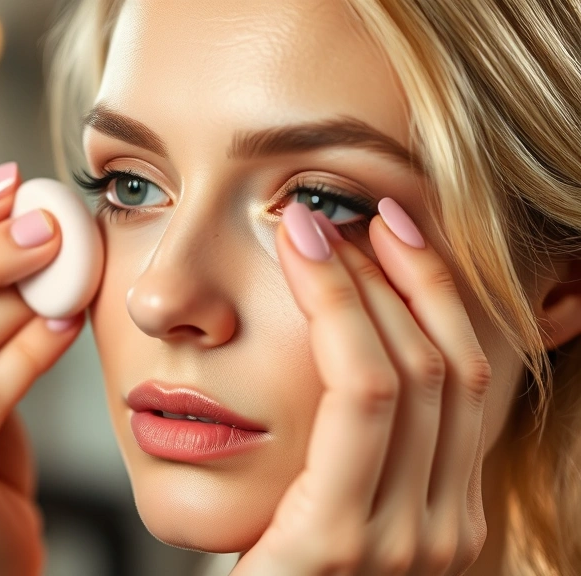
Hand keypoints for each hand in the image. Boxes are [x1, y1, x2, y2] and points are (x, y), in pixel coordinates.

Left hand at [232, 200, 490, 574]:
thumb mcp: (329, 515)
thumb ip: (358, 454)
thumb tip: (353, 356)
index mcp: (449, 516)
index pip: (473, 383)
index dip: (448, 296)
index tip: (403, 228)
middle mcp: (448, 527)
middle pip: (452, 366)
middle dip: (413, 274)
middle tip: (363, 207)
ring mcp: (409, 539)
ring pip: (411, 368)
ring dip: (367, 281)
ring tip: (316, 223)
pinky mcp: (343, 540)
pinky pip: (360, 398)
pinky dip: (339, 314)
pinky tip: (306, 264)